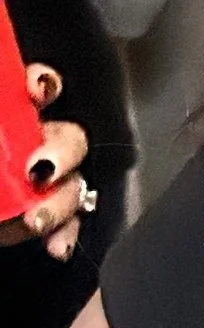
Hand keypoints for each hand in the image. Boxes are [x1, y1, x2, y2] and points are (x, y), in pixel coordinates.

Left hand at [2, 67, 92, 261]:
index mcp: (1, 119)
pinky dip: (63, 233)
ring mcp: (30, 186)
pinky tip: (54, 243)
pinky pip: (64, 224)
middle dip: (62, 150)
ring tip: (36, 218)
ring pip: (71, 184)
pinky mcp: (34, 220)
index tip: (35, 91)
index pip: (33, 88)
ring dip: (61, 201)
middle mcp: (19, 146)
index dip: (42, 84)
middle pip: (65, 137)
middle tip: (40, 169)